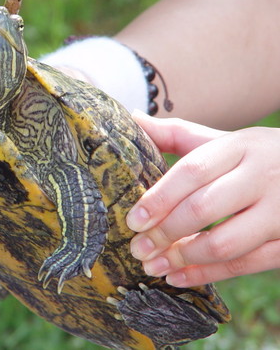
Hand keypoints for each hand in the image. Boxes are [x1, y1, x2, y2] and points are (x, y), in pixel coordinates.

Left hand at [126, 111, 279, 286]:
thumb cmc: (256, 157)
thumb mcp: (223, 140)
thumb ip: (177, 133)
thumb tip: (132, 118)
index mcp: (240, 146)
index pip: (192, 170)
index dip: (159, 198)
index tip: (133, 220)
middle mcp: (263, 176)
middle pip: (204, 207)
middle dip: (164, 232)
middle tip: (136, 248)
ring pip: (226, 242)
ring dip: (183, 258)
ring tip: (152, 266)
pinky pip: (248, 264)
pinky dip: (209, 274)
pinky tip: (178, 277)